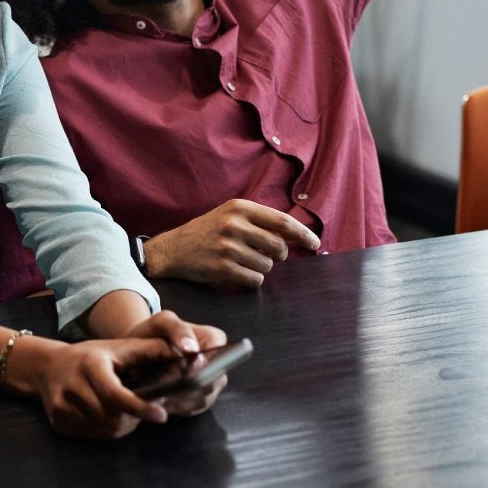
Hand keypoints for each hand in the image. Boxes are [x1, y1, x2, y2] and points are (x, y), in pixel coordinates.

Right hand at [29, 336, 176, 439]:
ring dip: (122, 424)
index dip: (140, 407)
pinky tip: (106, 414)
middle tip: (143, 408)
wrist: (47, 367)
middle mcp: (72, 387)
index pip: (116, 395)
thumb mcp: (119, 347)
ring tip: (123, 409)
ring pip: (105, 430)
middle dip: (134, 416)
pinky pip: (92, 435)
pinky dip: (106, 429)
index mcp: (90, 365)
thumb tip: (185, 354)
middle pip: (113, 417)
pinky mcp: (59, 422)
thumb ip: (152, 350)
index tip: (161, 415)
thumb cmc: (90, 356)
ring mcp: (62, 407)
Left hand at [125, 311, 227, 415]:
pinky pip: (192, 409)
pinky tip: (162, 401)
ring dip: (182, 399)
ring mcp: (209, 383)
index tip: (186, 372)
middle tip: (168, 387)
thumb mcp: (162, 322)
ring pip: (203, 398)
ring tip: (161, 394)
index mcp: (213, 340)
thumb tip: (192, 349)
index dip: (205, 367)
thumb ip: (178, 329)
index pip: (221, 356)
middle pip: (212, 382)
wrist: (139, 349)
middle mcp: (215, 363)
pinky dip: (177, 407)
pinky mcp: (197, 400)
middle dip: (191, 386)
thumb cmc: (154, 333)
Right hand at [144, 199, 320, 288]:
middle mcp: (234, 225)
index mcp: (239, 207)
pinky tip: (238, 272)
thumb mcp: (229, 215)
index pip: (282, 222)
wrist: (172, 249)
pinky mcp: (223, 268)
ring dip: (262, 268)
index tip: (315, 243)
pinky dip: (252, 280)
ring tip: (245, 262)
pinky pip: (255, 280)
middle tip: (270, 255)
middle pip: (279, 246)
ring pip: (268, 265)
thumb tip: (296, 234)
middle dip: (279, 255)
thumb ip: (259, 220)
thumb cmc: (207, 232)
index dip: (303, 234)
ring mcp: (228, 247)